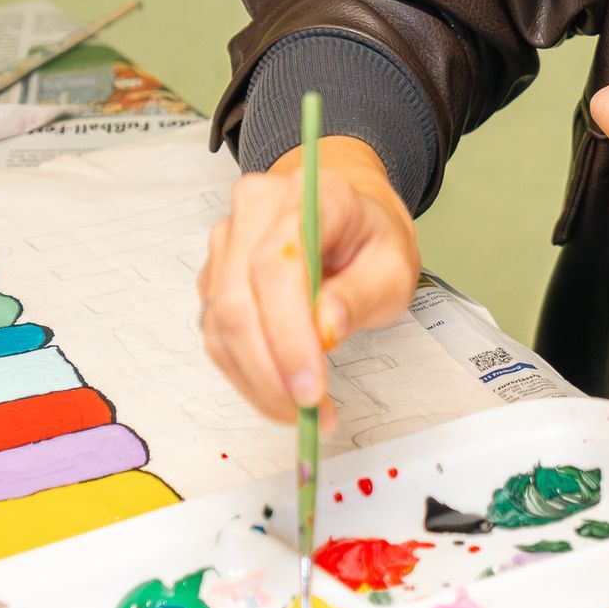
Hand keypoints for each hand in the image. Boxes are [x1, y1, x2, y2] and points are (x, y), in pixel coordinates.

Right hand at [198, 137, 420, 421]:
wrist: (347, 214)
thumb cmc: (371, 239)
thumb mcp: (394, 268)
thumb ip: (361, 296)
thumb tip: (323, 331)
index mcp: (309, 195)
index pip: (276, 264)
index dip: (287, 334)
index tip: (311, 388)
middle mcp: (255, 209)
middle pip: (237, 299)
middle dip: (269, 370)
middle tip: (308, 412)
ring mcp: (227, 240)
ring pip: (220, 323)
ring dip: (256, 380)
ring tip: (302, 409)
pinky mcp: (214, 274)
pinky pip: (217, 332)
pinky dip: (246, 371)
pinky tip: (280, 389)